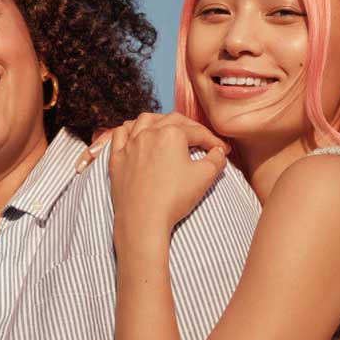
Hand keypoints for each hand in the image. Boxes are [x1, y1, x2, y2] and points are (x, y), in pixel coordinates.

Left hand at [83, 112, 228, 236]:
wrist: (143, 219)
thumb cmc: (174, 197)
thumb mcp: (205, 177)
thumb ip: (217, 160)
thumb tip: (219, 151)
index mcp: (171, 134)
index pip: (197, 132)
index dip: (213, 140)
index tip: (223, 149)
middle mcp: (148, 132)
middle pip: (173, 120)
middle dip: (190, 126)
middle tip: (201, 138)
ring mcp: (130, 144)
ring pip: (144, 120)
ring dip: (159, 120)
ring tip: (169, 128)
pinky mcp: (117, 157)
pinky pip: (120, 134)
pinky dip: (130, 129)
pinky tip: (136, 133)